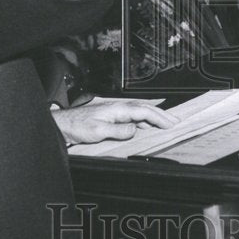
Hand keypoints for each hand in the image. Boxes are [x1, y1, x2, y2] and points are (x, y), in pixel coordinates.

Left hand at [52, 101, 177, 145]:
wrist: (63, 125)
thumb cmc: (77, 126)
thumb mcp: (98, 130)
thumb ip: (118, 130)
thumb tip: (135, 130)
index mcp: (118, 109)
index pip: (144, 112)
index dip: (159, 118)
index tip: (171, 124)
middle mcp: (118, 108)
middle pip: (145, 110)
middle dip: (161, 115)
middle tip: (176, 121)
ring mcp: (115, 112)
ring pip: (140, 113)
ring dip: (154, 118)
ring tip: (166, 123)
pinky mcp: (111, 118)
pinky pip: (133, 118)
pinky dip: (143, 121)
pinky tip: (145, 126)